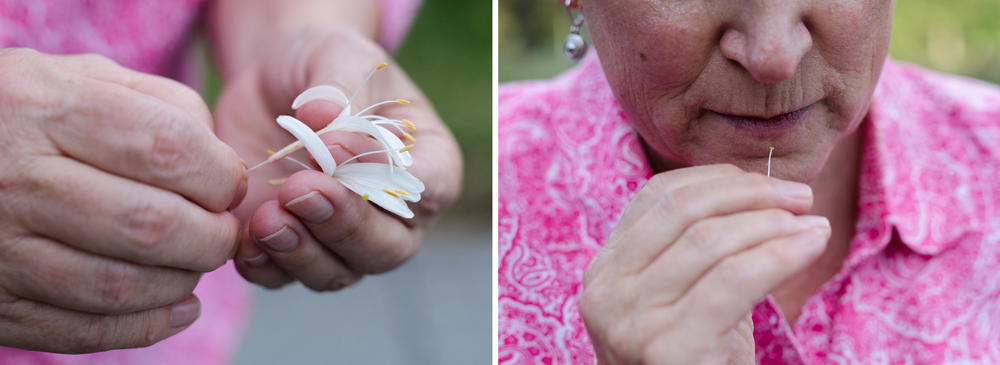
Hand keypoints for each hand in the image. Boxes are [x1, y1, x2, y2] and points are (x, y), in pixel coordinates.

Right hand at [0, 49, 246, 352]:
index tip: (229, 185)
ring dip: (181, 282)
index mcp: (43, 107)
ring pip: (121, 285)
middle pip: (151, 225)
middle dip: (211, 237)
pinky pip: (83, 330)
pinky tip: (176, 307)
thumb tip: (224, 163)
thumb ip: (159, 105)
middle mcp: (14, 177)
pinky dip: (145, 326)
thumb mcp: (77, 77)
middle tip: (220, 232)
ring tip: (193, 263)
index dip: (220, 175)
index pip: (167, 148)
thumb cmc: (20, 116)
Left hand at [215, 26, 461, 290]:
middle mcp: (394, 215)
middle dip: (343, 227)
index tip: (337, 151)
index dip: (390, 184)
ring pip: (337, 272)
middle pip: (386, 248)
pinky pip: (284, 278)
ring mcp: (343, 240)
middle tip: (299, 190)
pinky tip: (246, 242)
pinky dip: (266, 267)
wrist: (272, 81)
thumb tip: (325, 123)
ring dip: (302, 253)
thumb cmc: (323, 65)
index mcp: (428, 163)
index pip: (430, 190)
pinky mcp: (291, 249)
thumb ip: (340, 87)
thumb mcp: (338, 55)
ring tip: (267, 218)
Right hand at [579, 164, 829, 363]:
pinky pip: (734, 279)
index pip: (657, 197)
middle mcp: (606, 292)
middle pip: (682, 210)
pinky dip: (780, 253)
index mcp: (604, 271)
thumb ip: (697, 249)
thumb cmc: (695, 362)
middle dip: (751, 193)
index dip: (720, 180)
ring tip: (813, 226)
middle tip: (801, 198)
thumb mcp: (682, 299)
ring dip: (774, 222)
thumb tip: (764, 186)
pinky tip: (810, 245)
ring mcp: (631, 321)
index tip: (770, 184)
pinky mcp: (667, 347)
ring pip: (711, 239)